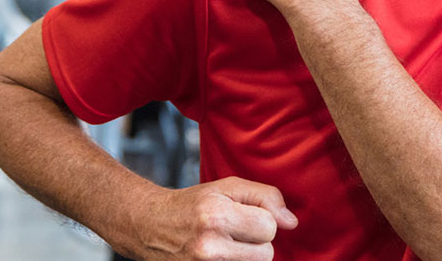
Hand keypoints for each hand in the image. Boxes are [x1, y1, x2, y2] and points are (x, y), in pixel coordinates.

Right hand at [137, 176, 297, 260]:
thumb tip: (291, 222)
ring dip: (247, 255)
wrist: (150, 226)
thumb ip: (265, 197)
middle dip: (256, 241)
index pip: (269, 227)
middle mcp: (209, 247)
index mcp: (216, 216)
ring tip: (226, 243)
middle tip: (234, 230)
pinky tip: (221, 255)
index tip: (245, 215)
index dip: (263, 219)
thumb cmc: (193, 204)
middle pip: (266, 254)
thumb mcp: (228, 187)